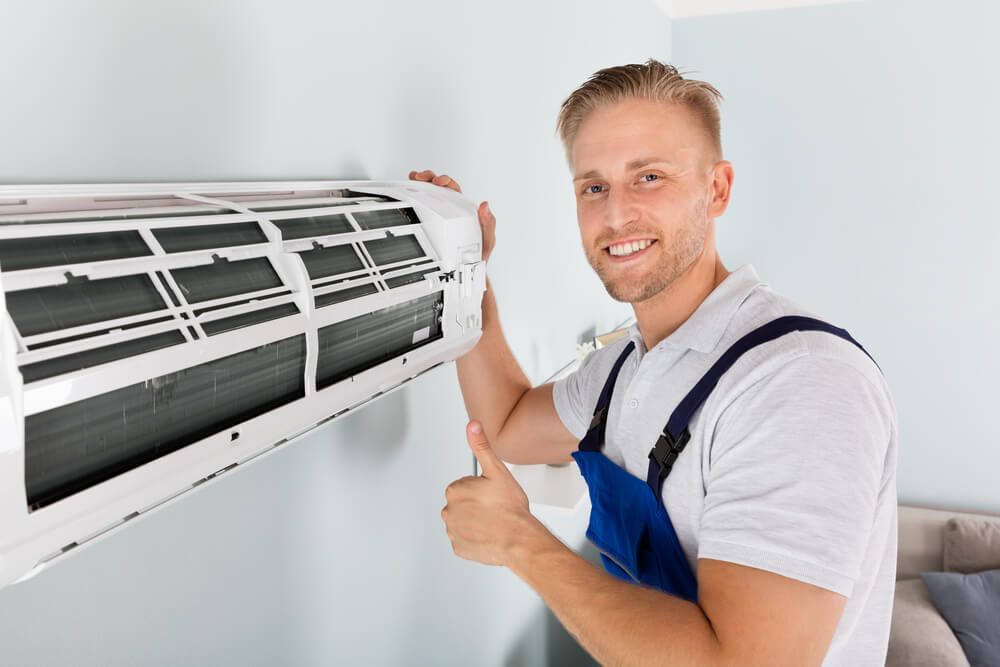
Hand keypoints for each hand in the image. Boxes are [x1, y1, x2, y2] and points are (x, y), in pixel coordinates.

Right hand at [409, 169, 496, 262]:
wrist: (466, 273)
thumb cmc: (478, 256)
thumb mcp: (487, 240)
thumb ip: (489, 224)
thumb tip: (485, 206)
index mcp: (464, 210)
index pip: (454, 190)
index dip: (446, 182)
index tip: (438, 182)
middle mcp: (452, 210)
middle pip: (439, 187)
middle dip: (429, 177)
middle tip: (421, 177)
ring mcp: (440, 217)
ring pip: (429, 194)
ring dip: (420, 184)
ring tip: (413, 179)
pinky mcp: (431, 225)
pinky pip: (422, 208)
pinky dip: (415, 198)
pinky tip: (408, 193)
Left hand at [441, 421, 540, 565]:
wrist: (518, 539)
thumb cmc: (510, 509)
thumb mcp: (497, 470)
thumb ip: (481, 446)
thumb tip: (472, 426)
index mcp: (454, 490)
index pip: (465, 486)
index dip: (481, 489)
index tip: (492, 494)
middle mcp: (449, 511)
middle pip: (462, 503)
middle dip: (476, 505)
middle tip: (495, 508)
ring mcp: (453, 531)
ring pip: (463, 522)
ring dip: (475, 522)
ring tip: (494, 522)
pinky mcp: (459, 548)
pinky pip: (464, 540)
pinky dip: (475, 538)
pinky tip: (489, 535)